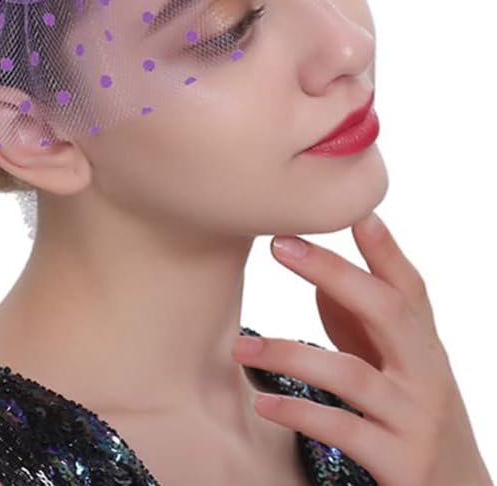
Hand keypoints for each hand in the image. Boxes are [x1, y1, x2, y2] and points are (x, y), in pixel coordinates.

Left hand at [230, 213, 492, 485]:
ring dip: (288, 354)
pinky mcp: (400, 462)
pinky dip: (300, 412)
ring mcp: (415, 418)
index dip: (384, 247)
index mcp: (423, 343)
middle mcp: (427, 373)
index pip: (408, 285)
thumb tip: (317, 267)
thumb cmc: (408, 414)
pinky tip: (264, 402)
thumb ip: (361, 318)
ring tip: (242, 348)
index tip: (357, 210)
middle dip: (332, 271)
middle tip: (278, 245)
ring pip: (351, 374)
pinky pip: (342, 429)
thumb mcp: (393, 362)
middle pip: (386, 309)